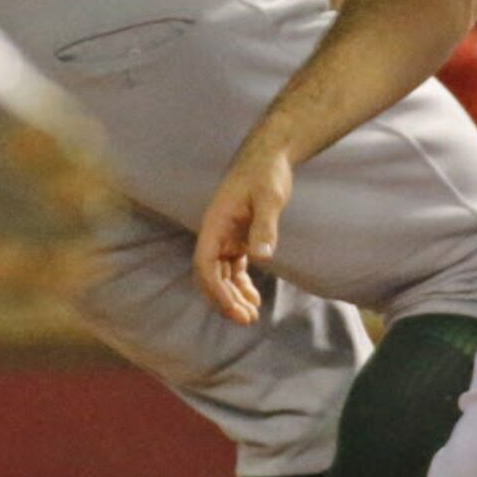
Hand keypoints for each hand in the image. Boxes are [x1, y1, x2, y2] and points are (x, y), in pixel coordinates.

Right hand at [194, 146, 293, 324]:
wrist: (271, 156)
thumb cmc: (267, 173)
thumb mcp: (269, 198)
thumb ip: (264, 226)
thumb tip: (262, 257)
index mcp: (215, 224)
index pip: (205, 265)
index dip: (215, 290)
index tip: (233, 309)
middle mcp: (216, 233)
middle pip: (211, 275)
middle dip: (224, 300)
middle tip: (246, 320)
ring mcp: (226, 236)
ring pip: (222, 274)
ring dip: (232, 296)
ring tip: (251, 315)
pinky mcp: (239, 237)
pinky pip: (234, 267)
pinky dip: (241, 284)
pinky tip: (254, 298)